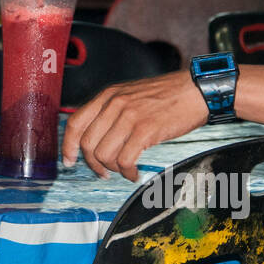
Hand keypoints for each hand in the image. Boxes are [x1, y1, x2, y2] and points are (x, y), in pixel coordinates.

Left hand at [62, 71, 208, 178]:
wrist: (195, 90)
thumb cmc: (165, 95)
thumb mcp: (130, 95)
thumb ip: (110, 111)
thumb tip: (95, 138)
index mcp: (107, 95)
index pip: (75, 123)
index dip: (68, 146)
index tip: (69, 161)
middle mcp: (114, 104)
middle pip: (88, 143)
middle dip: (94, 164)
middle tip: (104, 172)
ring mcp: (129, 116)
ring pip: (105, 154)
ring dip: (113, 169)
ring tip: (124, 170)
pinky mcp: (146, 130)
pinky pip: (125, 160)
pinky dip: (127, 172)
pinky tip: (135, 173)